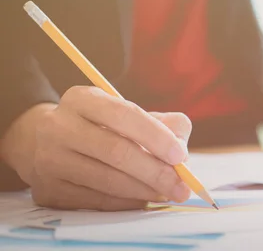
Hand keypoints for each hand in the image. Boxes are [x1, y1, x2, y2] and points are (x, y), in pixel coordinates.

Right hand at [1, 86, 192, 210]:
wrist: (42, 144)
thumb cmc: (99, 126)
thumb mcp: (125, 113)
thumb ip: (162, 123)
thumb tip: (182, 150)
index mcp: (82, 99)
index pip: (124, 114)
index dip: (156, 136)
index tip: (181, 156)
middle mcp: (59, 126)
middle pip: (116, 151)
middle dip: (156, 171)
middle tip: (182, 186)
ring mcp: (49, 160)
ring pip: (107, 180)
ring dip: (145, 190)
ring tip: (168, 192)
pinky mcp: (48, 190)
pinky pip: (96, 200)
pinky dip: (126, 202)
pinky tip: (144, 198)